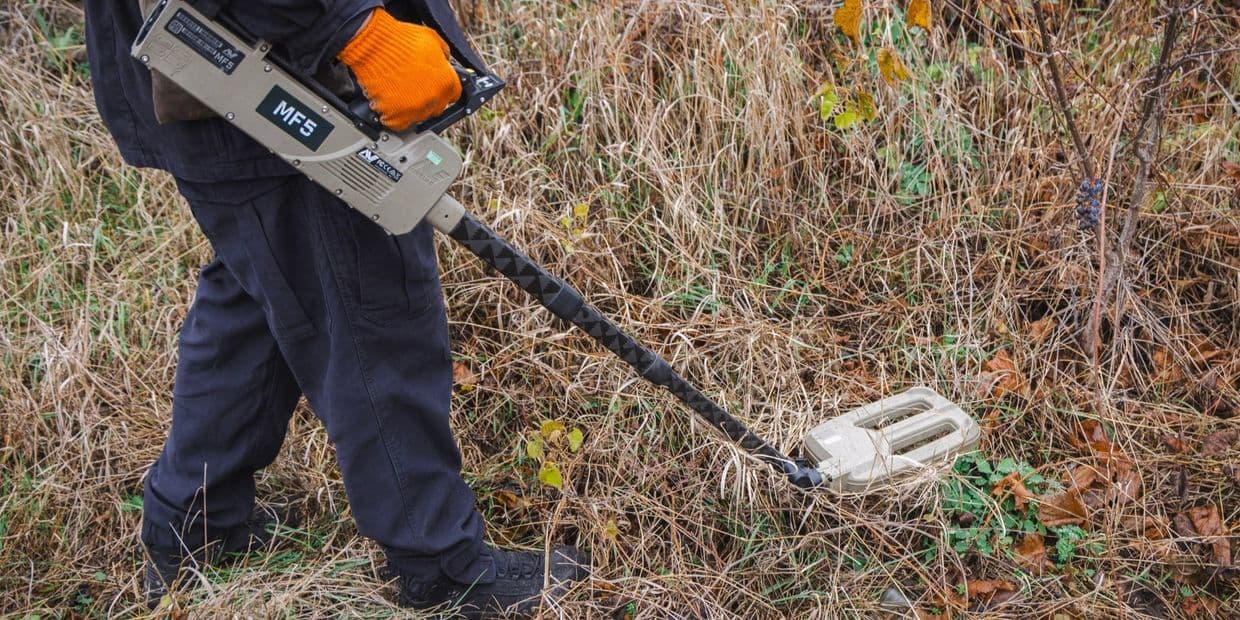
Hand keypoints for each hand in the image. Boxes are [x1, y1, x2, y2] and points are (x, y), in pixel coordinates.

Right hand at [337, 9, 461, 130]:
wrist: (374, 45)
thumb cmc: (399, 40)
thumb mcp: (432, 39)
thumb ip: (443, 54)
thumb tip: (444, 60)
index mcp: (446, 82)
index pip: (454, 95)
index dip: (444, 90)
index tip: (437, 88)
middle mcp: (433, 99)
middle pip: (436, 108)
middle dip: (428, 99)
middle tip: (416, 89)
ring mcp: (415, 109)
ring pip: (418, 117)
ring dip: (412, 108)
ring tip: (400, 93)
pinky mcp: (396, 116)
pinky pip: (398, 124)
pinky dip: (394, 117)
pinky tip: (391, 105)